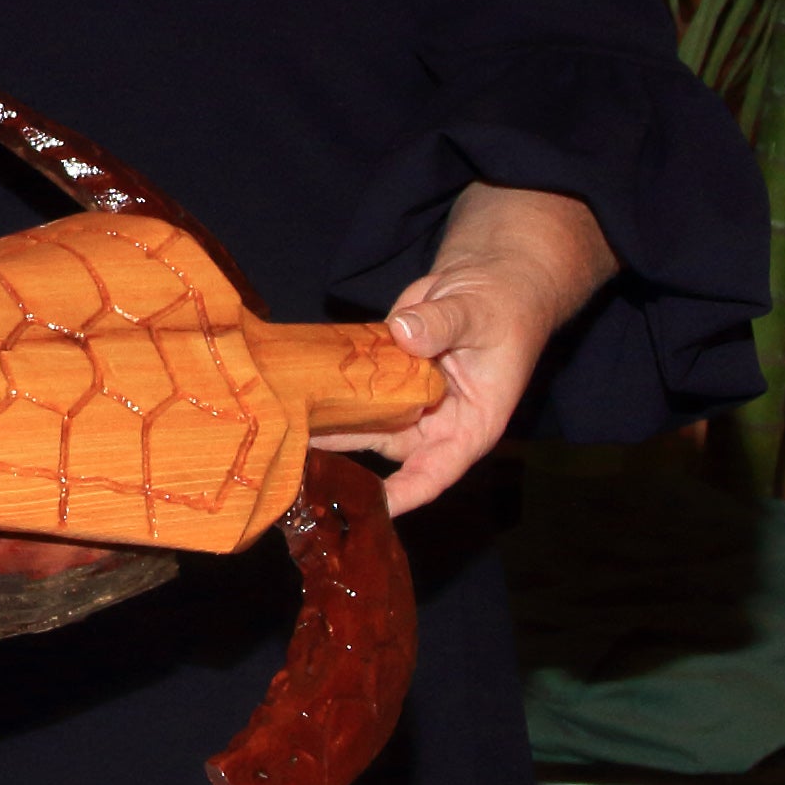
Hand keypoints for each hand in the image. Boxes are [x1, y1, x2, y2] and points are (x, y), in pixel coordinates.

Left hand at [315, 182, 613, 514]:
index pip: (434, 473)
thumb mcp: (479, 315)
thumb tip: (405, 333)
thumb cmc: (504, 304)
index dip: (401, 495)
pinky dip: (325, 391)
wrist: (491, 276)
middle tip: (296, 467)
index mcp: (470, 425)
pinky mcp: (385, 372)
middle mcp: (436, 421)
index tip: (366, 509)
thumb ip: (442, 325)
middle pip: (386, 452)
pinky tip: (288, 394)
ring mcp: (407, 398)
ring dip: (326, 425)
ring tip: (280, 434)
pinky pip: (353, 388)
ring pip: (363, 422)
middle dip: (346, 462)